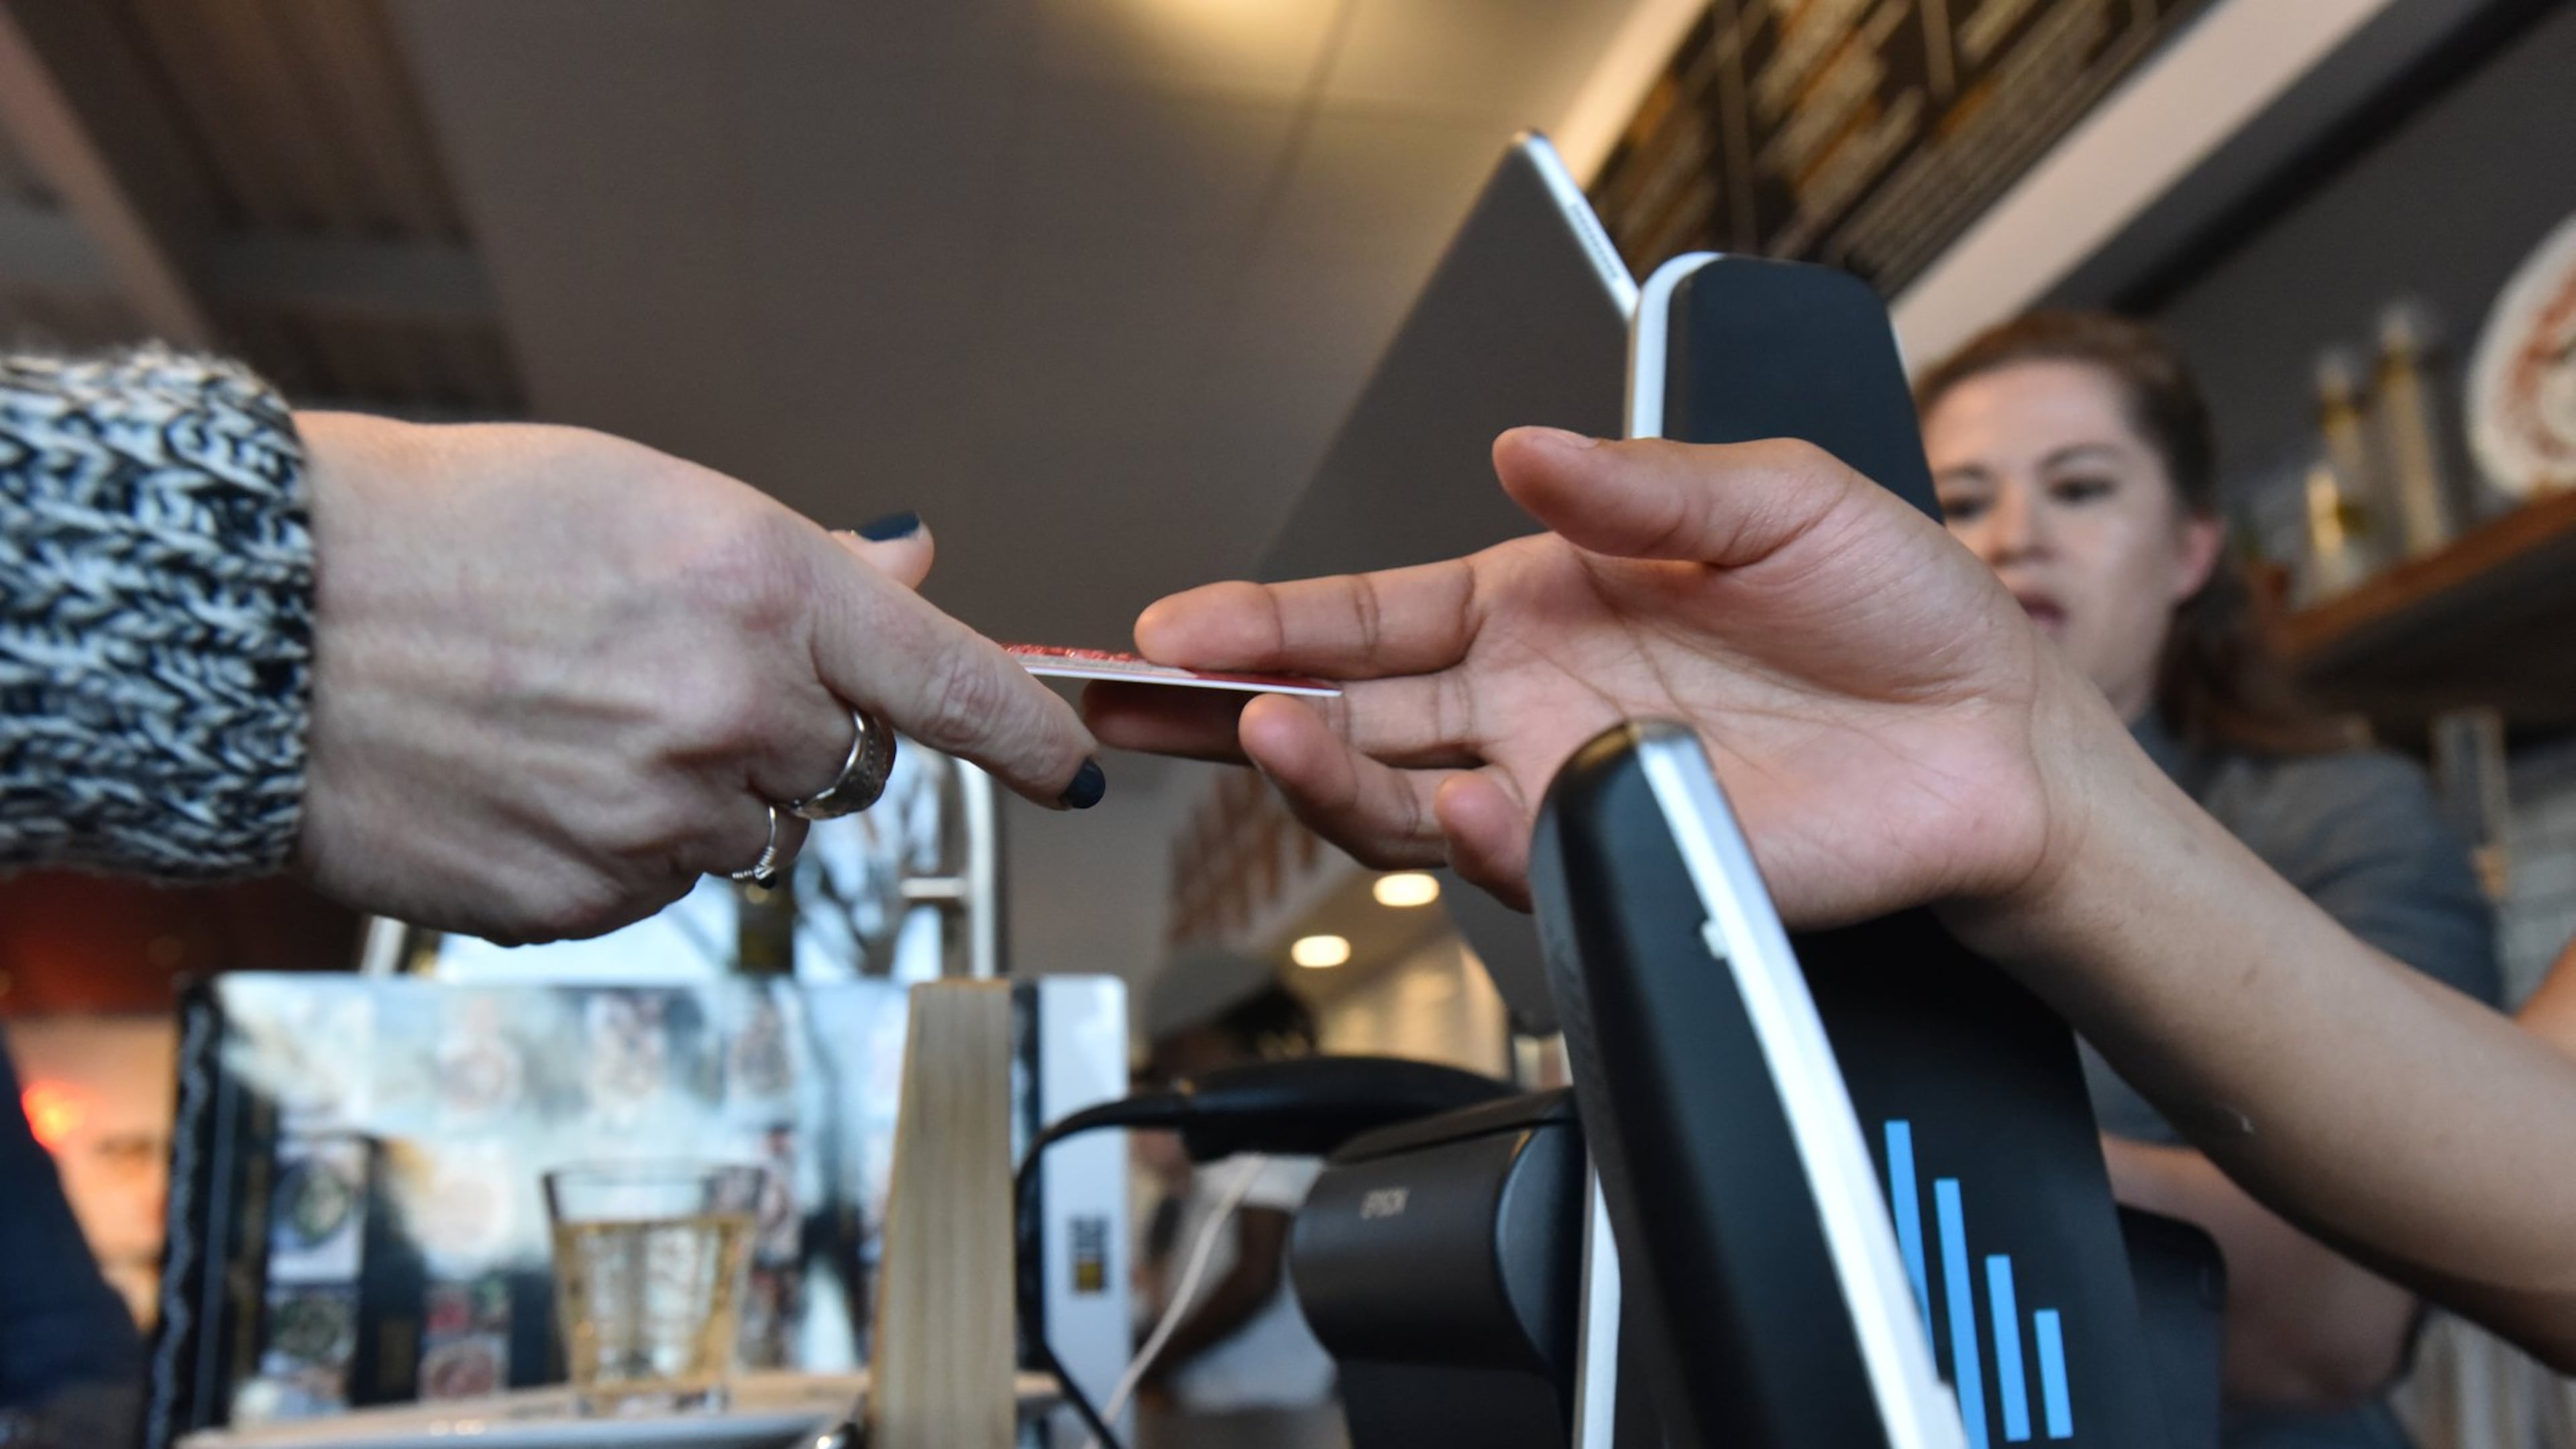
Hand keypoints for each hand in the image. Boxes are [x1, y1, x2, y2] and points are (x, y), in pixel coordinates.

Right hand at [294, 413, 1100, 943]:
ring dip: (702, 795)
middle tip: (678, 680)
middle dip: (793, 735)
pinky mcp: (585, 900)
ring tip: (579, 723)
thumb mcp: (647, 495)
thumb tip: (916, 569)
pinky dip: (620, 845)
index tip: (1072, 768)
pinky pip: (658, 887)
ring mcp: (659, 818)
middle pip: (845, 769)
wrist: (264, 621)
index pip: (954, 685)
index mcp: (763, 588)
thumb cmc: (453, 529)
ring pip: (752, 835)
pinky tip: (535, 778)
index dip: (1030, 736)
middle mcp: (731, 711)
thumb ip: (802, 561)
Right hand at [1087, 427, 2109, 923]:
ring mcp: (1566, 789)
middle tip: (1139, 704)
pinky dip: (1472, 841)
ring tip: (1271, 730)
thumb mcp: (1772, 499)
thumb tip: (1528, 450)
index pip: (1367, 617)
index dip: (1265, 621)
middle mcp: (1529, 706)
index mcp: (1540, 604)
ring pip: (1398, 801)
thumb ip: (1640, 484)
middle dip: (1227, 712)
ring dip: (1325, 772)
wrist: (1996, 736)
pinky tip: (1455, 805)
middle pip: (1343, 716)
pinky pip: (1521, 863)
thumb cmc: (1892, 611)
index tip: (1173, 626)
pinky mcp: (1625, 863)